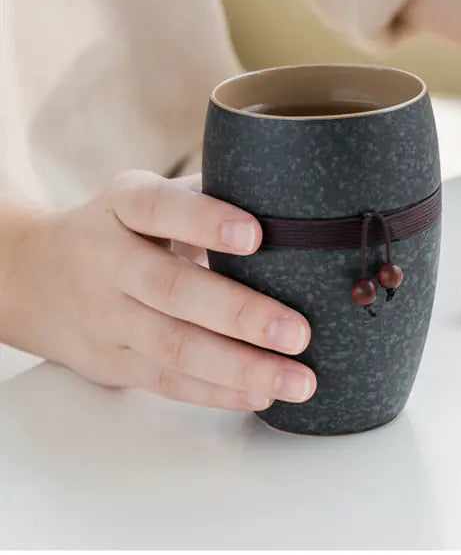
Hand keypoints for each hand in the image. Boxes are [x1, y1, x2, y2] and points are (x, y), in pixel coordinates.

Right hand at [2, 171, 315, 410]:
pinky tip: (262, 393)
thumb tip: (288, 203)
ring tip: (297, 381)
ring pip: (173, 347)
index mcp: (123, 204)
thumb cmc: (122, 227)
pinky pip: (168, 381)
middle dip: (240, 314)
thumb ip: (206, 193)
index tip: (257, 235)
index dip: (206, 221)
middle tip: (299, 332)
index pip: (160, 208)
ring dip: (240, 368)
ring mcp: (106, 317)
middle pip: (172, 289)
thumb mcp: (148, 194)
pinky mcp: (112, 362)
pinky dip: (218, 391)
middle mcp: (108, 260)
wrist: (35, 275)